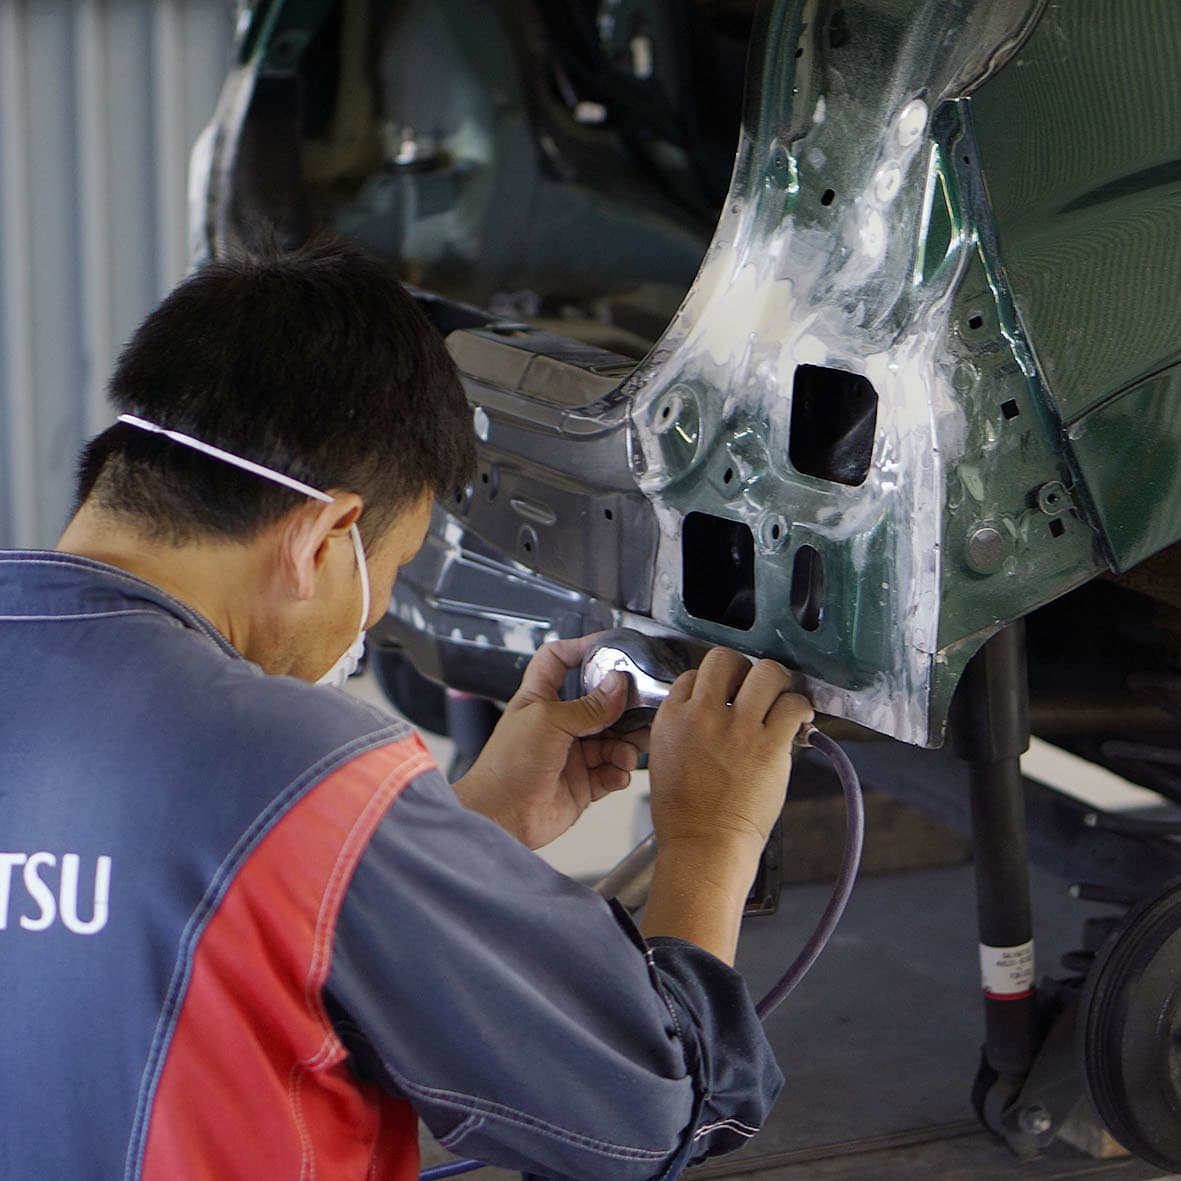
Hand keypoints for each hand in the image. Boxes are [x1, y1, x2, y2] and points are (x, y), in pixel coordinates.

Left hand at [451, 635, 644, 848]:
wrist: (501, 817)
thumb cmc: (506, 767)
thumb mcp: (548, 722)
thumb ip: (588, 706)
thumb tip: (617, 685)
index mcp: (541, 699)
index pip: (558, 661)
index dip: (580, 648)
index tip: (607, 645)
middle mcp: (559, 725)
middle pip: (600, 704)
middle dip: (623, 708)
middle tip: (640, 710)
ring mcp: (572, 754)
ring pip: (613, 741)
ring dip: (626, 745)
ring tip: (628, 752)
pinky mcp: (583, 784)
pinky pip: (612, 772)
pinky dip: (620, 772)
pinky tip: (616, 774)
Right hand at [648, 648, 813, 855]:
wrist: (704, 847)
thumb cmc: (686, 816)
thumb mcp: (665, 759)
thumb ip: (683, 727)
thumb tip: (710, 710)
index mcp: (672, 718)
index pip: (693, 675)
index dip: (713, 683)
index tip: (725, 695)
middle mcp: (703, 716)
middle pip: (724, 660)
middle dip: (742, 670)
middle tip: (754, 688)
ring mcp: (737, 729)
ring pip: (764, 672)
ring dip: (776, 681)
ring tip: (780, 696)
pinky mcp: (769, 745)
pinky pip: (793, 704)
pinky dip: (800, 707)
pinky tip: (798, 719)